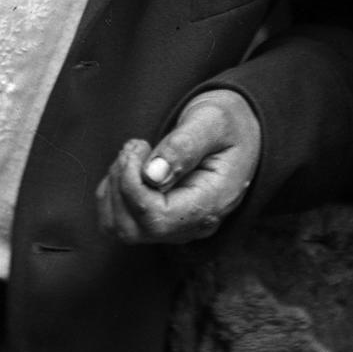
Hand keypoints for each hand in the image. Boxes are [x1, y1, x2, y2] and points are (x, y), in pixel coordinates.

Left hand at [95, 89, 262, 244]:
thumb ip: (183, 146)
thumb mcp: (212, 122)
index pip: (156, 218)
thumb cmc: (228, 124)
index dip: (133, 186)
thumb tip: (151, 175)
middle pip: (134, 229)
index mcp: (210, 204)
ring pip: (121, 228)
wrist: (240, 131)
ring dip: (114, 188)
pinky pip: (119, 221)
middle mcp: (191, 225)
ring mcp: (174, 227)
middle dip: (121, 184)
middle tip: (136, 146)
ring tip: (134, 154)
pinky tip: (131, 167)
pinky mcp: (159, 221)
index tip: (140, 147)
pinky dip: (112, 194)